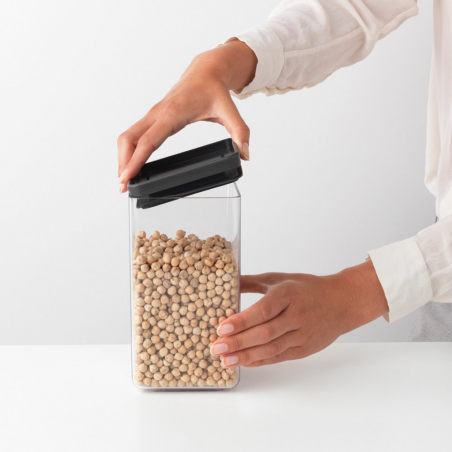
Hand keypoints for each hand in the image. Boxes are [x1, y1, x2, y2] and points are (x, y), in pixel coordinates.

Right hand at [117, 40, 256, 191]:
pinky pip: (133, 134)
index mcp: (173, 113)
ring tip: (124, 179)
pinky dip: (128, 150)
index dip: (136, 160)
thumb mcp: (230, 111)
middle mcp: (157, 113)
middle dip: (122, 163)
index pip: (148, 141)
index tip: (127, 177)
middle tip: (122, 186)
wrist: (205, 70)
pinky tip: (131, 164)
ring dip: (122, 157)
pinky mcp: (152, 117)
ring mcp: (152, 115)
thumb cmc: (214, 90)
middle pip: (128, 139)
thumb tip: (245, 154)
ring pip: (126, 136)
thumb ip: (240, 133)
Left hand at [211, 260, 387, 367]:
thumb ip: (253, 282)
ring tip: (225, 360)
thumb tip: (227, 283)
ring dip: (246, 356)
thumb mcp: (280, 279)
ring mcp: (302, 334)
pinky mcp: (305, 349)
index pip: (262, 310)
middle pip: (264, 333)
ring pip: (271, 349)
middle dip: (237, 342)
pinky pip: (279, 357)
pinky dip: (260, 361)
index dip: (241, 321)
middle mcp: (296, 315)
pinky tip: (244, 362)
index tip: (221, 328)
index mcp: (288, 294)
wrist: (341, 302)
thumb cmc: (307, 288)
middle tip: (215, 348)